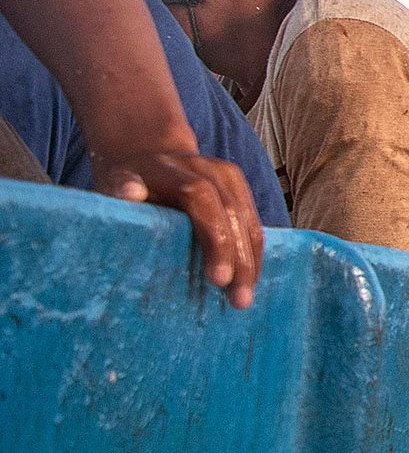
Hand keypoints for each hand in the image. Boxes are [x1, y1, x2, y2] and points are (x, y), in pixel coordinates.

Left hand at [93, 147, 263, 309]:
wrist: (144, 154)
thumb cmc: (124, 183)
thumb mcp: (112, 185)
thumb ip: (119, 189)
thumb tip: (131, 192)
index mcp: (168, 168)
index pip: (201, 197)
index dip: (214, 236)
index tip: (217, 278)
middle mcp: (202, 167)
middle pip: (230, 211)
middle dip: (238, 257)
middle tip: (238, 299)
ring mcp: (224, 173)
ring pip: (247, 217)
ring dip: (250, 259)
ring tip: (244, 297)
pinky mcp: (236, 183)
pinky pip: (251, 219)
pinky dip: (251, 249)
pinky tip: (250, 276)